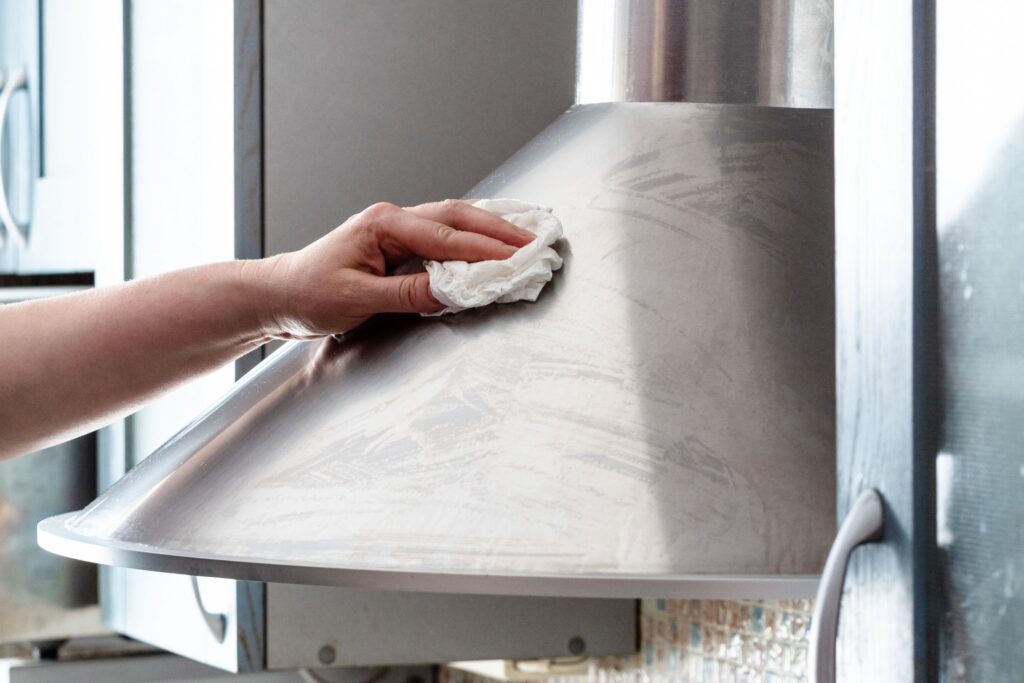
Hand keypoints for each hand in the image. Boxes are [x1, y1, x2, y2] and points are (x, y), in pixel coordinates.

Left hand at [254, 200, 533, 337]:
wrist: (279, 295)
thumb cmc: (309, 293)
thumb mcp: (357, 298)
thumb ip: (406, 293)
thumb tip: (451, 291)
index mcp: (383, 224)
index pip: (446, 238)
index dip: (485, 250)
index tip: (516, 258)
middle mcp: (392, 220)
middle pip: (457, 217)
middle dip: (498, 229)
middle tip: (535, 240)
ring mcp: (395, 230)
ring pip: (453, 221)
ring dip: (489, 228)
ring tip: (524, 234)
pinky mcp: (397, 246)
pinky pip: (443, 235)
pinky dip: (471, 237)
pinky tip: (489, 239)